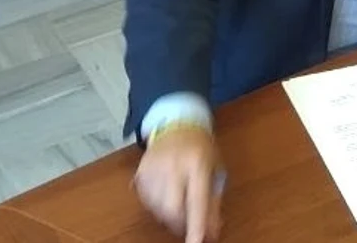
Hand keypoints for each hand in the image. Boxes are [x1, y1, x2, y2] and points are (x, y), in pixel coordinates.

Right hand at [133, 124, 222, 241]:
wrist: (178, 124)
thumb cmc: (201, 149)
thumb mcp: (215, 172)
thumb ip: (214, 203)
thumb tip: (212, 233)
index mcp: (197, 164)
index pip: (196, 202)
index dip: (196, 227)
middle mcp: (174, 165)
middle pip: (172, 210)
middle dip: (179, 223)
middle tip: (187, 221)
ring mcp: (154, 167)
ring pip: (157, 208)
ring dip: (167, 214)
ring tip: (177, 200)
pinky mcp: (140, 170)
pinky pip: (145, 200)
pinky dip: (155, 205)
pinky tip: (164, 194)